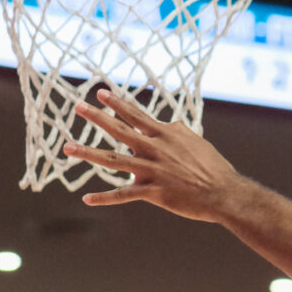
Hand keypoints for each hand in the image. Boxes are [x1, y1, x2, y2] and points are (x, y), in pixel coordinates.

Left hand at [63, 90, 237, 222]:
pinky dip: (104, 198)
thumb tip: (169, 123)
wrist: (223, 192)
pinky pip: (124, 195)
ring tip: (67, 147)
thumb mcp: (195, 141)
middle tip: (78, 107)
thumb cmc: (212, 166)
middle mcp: (155, 148)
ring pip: (114, 160)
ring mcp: (152, 170)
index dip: (118, 103)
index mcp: (166, 134)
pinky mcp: (153, 191)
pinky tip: (86, 199)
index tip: (100, 92)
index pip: (137, 115)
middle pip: (120, 130)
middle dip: (97, 118)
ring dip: (88, 153)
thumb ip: (178, 131)